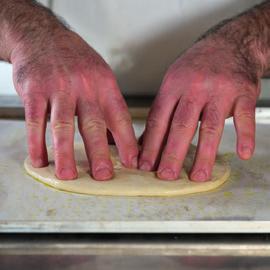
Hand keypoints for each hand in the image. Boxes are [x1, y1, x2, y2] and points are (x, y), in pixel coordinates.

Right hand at [12, 30, 137, 179]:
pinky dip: (36, 143)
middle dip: (99, 153)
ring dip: (65, 153)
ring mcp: (58, 88)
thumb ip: (109, 108)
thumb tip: (118, 140)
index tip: (131, 162)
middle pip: (93, 124)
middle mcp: (84, 87)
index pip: (120, 117)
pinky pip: (34, 121)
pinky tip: (40, 159)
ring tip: (67, 175)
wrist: (44, 36)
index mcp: (104, 85)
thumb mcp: (101, 77)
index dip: (127, 141)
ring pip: (62, 125)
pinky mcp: (34, 91)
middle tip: (103, 175)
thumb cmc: (77, 62)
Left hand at [139, 38, 259, 180]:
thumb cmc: (196, 68)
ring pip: (210, 126)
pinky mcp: (243, 93)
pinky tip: (243, 154)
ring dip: (204, 154)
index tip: (144, 165)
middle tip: (166, 176)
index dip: (150, 145)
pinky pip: (244, 117)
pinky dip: (245, 136)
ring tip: (198, 176)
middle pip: (181, 125)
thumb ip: (162, 112)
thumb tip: (144, 141)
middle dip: (172, 154)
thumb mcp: (173, 83)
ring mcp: (220, 90)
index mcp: (173, 86)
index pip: (158, 120)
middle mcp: (194, 88)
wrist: (229, 43)